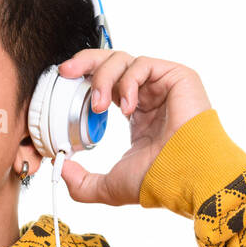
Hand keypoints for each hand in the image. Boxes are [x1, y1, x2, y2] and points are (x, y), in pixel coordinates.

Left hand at [54, 49, 211, 205]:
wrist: (185, 175)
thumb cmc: (158, 179)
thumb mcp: (109, 186)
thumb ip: (82, 183)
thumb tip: (60, 170)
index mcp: (135, 113)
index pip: (106, 84)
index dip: (84, 80)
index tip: (64, 84)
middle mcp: (148, 96)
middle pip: (112, 61)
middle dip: (85, 62)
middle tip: (66, 72)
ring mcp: (162, 85)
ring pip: (124, 60)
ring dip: (103, 78)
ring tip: (98, 106)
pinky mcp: (177, 76)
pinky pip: (143, 64)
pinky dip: (128, 82)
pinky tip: (127, 107)